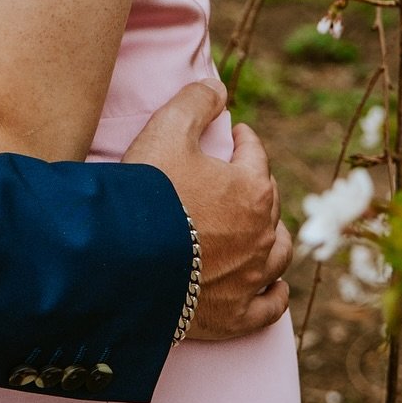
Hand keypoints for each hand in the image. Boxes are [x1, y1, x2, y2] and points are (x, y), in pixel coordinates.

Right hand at [122, 82, 291, 342]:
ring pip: (278, 254)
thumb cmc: (148, 191)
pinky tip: (273, 287)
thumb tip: (218, 86)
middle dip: (257, 185)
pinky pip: (270, 306)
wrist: (124, 259)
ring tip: (260, 229)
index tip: (236, 134)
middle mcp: (262, 235)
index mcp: (253, 188)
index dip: (244, 140)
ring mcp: (252, 279)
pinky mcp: (235, 315)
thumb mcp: (167, 128)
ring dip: (272, 237)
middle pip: (269, 203)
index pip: (255, 154)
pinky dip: (275, 294)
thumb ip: (196, 101)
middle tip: (238, 177)